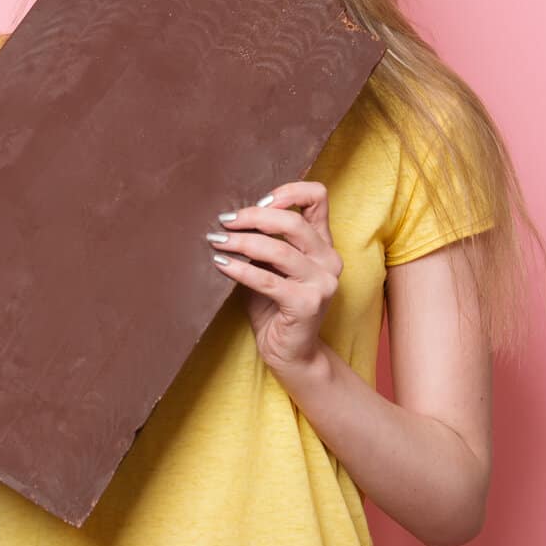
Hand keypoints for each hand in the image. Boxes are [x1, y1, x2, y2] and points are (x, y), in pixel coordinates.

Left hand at [205, 180, 342, 370]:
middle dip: (253, 217)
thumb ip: (264, 241)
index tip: (257, 203)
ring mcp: (322, 283)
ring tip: (216, 241)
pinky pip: (267, 280)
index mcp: (323, 243)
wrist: (291, 354)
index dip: (287, 192)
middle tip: (225, 221)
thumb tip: (230, 217)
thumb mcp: (271, 267)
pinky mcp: (307, 305)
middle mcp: (329, 260)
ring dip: (241, 242)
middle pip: (293, 221)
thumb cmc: (275, 307)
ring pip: (278, 250)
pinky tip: (220, 264)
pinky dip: (239, 269)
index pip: (318, 197)